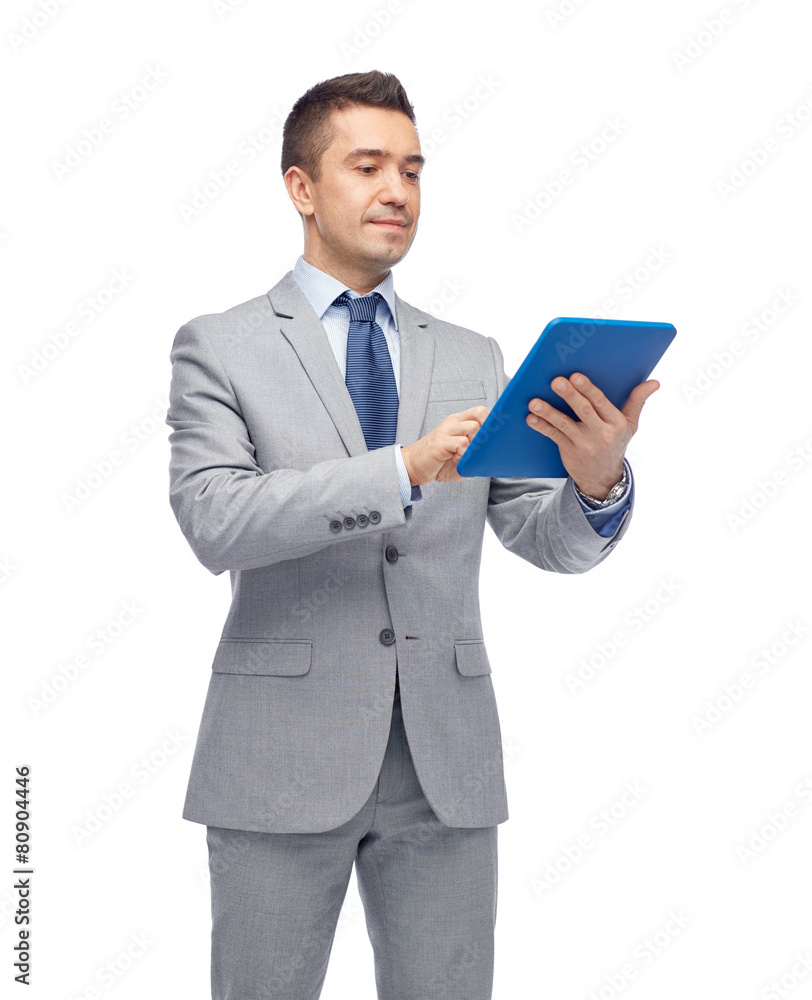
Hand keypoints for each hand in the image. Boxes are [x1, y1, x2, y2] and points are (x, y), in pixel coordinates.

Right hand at [401, 406, 488, 485]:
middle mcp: (453, 422)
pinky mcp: (440, 442)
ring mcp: (446, 431)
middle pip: (480, 414)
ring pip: (473, 427)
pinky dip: (465, 454)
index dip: (492, 423)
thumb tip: (494, 452)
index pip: (481, 411)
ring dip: (475, 444)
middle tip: (481, 448)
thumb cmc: (439, 462)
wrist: (413, 467)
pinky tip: (457, 460)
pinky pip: (462, 443)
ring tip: (467, 455)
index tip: (495, 437)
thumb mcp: (461, 454)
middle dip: (487, 432)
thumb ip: (475, 450)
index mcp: (459, 422)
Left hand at [526, 373, 659, 497]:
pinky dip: (542, 427)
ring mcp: (584, 444)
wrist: (604, 479)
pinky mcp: (569, 451)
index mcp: (616, 423)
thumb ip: (637, 401)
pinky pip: (554, 436)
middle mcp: (601, 434)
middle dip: (570, 396)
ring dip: (549, 412)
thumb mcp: (630, 425)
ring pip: (565, 425)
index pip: (602, 403)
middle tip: (556, 381)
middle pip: (584, 411)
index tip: (576, 376)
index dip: (588, 389)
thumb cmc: (615, 443)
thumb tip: (654, 382)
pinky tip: (531, 418)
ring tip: (535, 402)